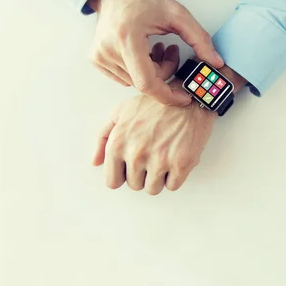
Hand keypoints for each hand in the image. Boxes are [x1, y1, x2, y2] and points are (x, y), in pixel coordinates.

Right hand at [88, 0, 223, 105]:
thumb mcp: (177, 14)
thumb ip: (199, 39)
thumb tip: (215, 62)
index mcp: (127, 38)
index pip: (147, 83)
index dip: (168, 95)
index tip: (183, 97)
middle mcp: (109, 50)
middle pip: (144, 83)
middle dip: (164, 73)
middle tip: (171, 51)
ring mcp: (100, 57)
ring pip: (135, 83)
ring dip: (152, 72)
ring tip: (156, 49)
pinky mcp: (97, 60)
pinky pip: (124, 78)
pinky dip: (138, 71)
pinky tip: (142, 53)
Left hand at [92, 50, 216, 194]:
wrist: (189, 96)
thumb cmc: (154, 104)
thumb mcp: (121, 112)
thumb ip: (103, 137)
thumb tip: (96, 162)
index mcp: (118, 144)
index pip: (112, 181)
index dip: (123, 174)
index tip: (131, 166)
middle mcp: (136, 154)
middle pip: (134, 185)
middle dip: (142, 174)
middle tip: (152, 155)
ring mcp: (160, 160)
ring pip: (153, 189)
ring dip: (158, 177)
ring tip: (164, 156)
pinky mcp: (181, 164)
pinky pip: (173, 186)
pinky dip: (175, 176)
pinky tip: (176, 157)